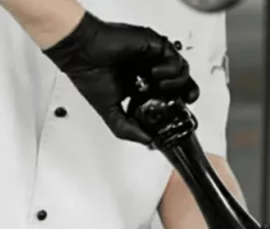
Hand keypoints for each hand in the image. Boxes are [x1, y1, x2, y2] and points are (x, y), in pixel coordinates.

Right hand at [43, 12, 198, 143]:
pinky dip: (170, 68)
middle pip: (183, 84)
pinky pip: (174, 56)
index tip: (177, 115)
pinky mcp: (154, 45)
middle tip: (182, 101)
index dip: (178, 106)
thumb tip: (147, 141)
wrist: (80, 52)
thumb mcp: (109, 112)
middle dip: (188, 94)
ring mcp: (152, 59)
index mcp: (141, 88)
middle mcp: (149, 73)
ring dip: (177, 82)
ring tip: (161, 86)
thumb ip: (127, 129)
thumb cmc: (89, 74)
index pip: (170, 98)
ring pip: (183, 70)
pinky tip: (155, 73)